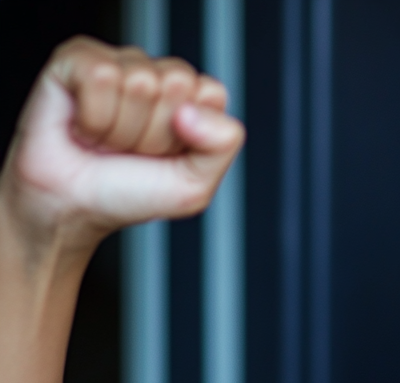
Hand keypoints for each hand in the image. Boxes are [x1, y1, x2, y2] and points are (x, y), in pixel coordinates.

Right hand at [0, 35, 244, 250]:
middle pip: (176, 84)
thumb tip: (192, 109)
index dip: (191, 135)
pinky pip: (101, 78)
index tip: (168, 154)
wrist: (76, 206)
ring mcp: (119, 64)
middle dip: (156, 134)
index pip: (210, 93)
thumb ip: (222, 145)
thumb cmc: (132, 194)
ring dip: (122, 130)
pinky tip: (85, 127)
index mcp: (191, 101)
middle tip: (135, 151)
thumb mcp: (195, 185)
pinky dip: (93, 118)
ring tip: (108, 143)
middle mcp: (157, 77)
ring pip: (139, 83)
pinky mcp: (78, 59)